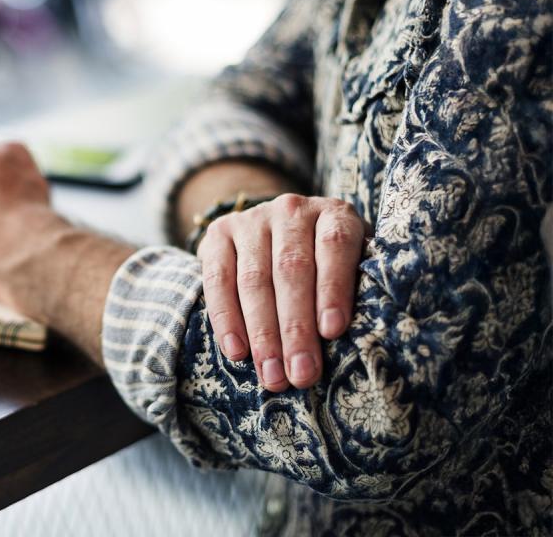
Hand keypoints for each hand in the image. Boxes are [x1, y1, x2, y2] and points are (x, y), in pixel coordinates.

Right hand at [196, 194, 364, 391]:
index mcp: (333, 213)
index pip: (334, 246)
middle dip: (295, 328)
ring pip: (253, 280)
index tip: (332, 332)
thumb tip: (365, 337)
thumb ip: (359, 287)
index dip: (333, 289)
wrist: (277, 229)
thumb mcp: (354, 263)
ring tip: (271, 374)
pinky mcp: (217, 234)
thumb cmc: (327, 263)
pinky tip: (237, 351)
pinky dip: (226, 319)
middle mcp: (291, 210)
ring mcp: (251, 220)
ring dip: (262, 333)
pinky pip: (217, 280)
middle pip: (291, 270)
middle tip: (300, 373)